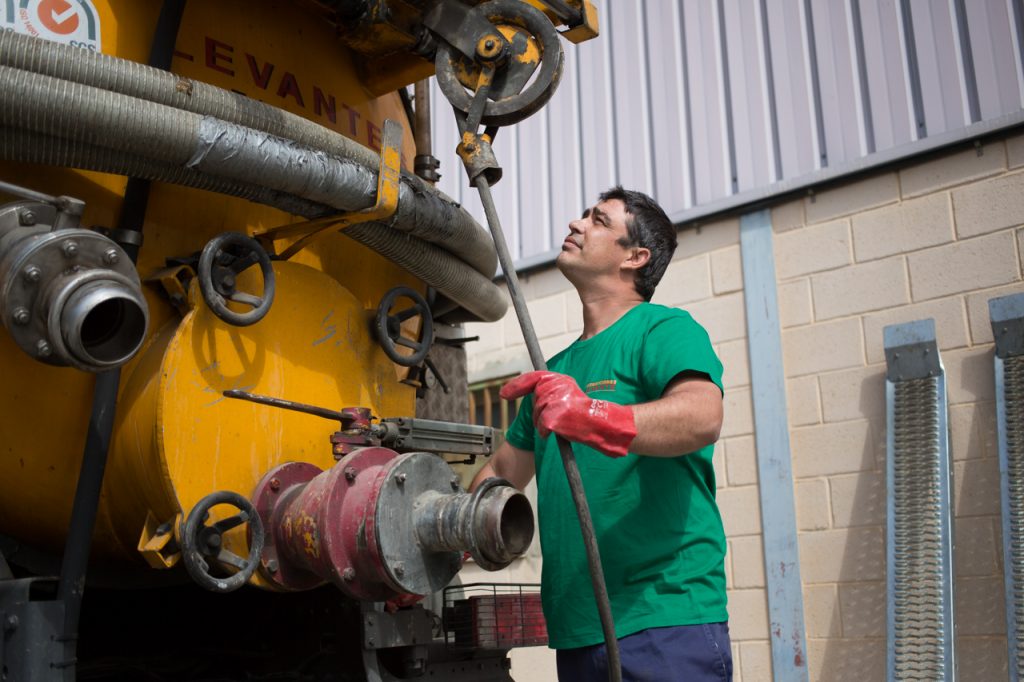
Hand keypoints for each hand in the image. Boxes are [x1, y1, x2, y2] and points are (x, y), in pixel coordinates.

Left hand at [500, 371, 636, 457]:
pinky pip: (541, 425)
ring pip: (536, 413)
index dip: (516, 386)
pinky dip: (546, 431)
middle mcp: (557, 386)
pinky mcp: (553, 415)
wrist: (600, 424)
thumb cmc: (585, 414)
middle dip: (537, 412)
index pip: (533, 378)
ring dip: (542, 422)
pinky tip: (557, 431)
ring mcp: (554, 400)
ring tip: (561, 424)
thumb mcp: (568, 395)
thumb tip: (532, 393)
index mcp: (561, 379)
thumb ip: (551, 391)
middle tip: (553, 418)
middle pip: (534, 399)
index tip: (504, 394)